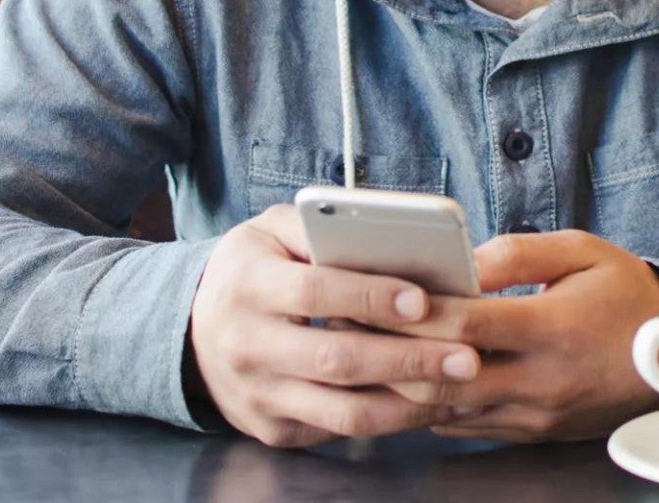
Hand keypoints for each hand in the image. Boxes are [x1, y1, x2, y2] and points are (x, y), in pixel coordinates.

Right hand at [187, 204, 482, 446]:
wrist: (191, 331)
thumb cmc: (252, 270)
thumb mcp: (270, 231)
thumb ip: (321, 227)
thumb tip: (391, 237)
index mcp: (248, 286)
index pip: (314, 293)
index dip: (370, 298)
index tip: (423, 300)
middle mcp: (248, 347)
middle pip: (336, 360)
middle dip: (409, 360)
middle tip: (467, 356)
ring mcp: (260, 397)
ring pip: (344, 412)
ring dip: (411, 404)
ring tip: (462, 387)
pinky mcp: (274, 430)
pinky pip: (341, 432)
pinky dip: (392, 421)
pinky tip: (432, 404)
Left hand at [383, 230, 658, 441]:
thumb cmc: (624, 294)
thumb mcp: (583, 251)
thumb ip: (519, 252)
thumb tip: (463, 259)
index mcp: (555, 329)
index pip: (469, 324)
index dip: (419, 311)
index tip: (377, 291)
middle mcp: (542, 380)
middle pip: (445, 377)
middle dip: (392, 352)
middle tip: (347, 325)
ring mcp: (536, 414)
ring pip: (448, 409)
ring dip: (402, 382)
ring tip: (362, 350)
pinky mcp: (532, 432)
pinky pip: (465, 425)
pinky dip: (430, 403)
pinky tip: (402, 376)